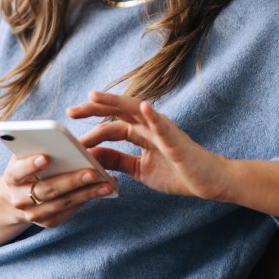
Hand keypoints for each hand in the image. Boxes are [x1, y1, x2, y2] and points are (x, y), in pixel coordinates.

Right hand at [0, 152, 115, 247]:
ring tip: (106, 183)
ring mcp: (33, 213)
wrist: (22, 193)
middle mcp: (19, 198)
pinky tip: (101, 191)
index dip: (30, 165)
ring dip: (86, 193)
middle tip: (92, 172)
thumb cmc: (30, 165)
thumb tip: (69, 142)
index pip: (18, 171)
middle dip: (71, 180)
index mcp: (12, 176)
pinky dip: (85, 200)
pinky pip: (68, 212)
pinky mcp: (48, 222)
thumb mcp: (28, 154)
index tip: (46, 158)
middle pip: (47, 189)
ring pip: (61, 203)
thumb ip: (40, 146)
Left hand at [67, 91, 231, 201]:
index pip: (111, 124)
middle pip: (118, 111)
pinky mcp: (177, 140)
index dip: (91, 127)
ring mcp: (163, 130)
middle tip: (70, 110)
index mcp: (141, 133)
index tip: (70, 129)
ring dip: (116, 102)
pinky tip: (144, 107)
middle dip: (94, 109)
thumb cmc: (178, 173)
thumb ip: (118, 161)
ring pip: (136, 110)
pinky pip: (164, 126)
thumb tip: (92, 156)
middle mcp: (150, 125)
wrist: (209, 182)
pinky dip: (153, 115)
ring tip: (95, 96)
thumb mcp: (140, 169)